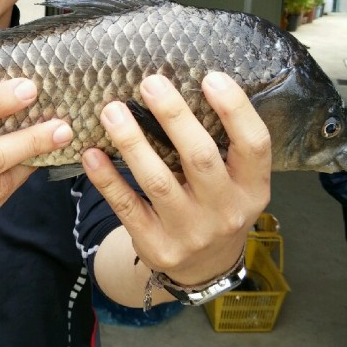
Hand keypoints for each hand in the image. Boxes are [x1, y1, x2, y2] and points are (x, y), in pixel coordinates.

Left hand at [82, 72, 271, 286]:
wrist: (204, 269)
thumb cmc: (216, 206)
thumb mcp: (235, 183)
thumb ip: (220, 146)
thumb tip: (184, 87)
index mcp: (252, 188)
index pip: (254, 144)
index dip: (235, 109)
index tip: (210, 77)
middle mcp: (226, 211)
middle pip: (199, 157)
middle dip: (173, 116)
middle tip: (150, 83)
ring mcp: (191, 232)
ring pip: (158, 181)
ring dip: (132, 142)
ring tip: (111, 111)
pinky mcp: (157, 246)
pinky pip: (127, 207)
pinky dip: (107, 179)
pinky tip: (92, 154)